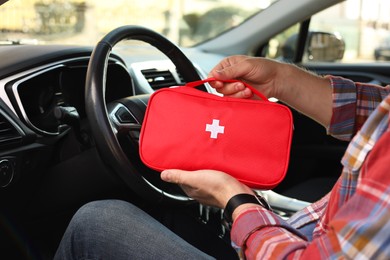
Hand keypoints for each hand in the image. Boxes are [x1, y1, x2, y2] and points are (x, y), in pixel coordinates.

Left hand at [160, 169, 253, 208]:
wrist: (238, 193)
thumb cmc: (218, 187)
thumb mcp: (195, 178)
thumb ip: (180, 176)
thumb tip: (164, 176)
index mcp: (191, 190)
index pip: (180, 181)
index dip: (179, 171)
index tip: (178, 162)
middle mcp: (200, 193)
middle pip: (191, 180)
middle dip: (191, 170)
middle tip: (191, 160)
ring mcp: (211, 192)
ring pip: (202, 180)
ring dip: (202, 171)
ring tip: (203, 162)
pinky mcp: (221, 189)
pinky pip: (213, 180)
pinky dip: (212, 174)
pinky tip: (215, 168)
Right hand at [208, 54, 332, 126]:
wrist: (276, 80)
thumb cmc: (264, 68)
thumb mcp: (246, 66)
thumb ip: (230, 71)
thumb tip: (215, 75)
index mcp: (228, 66)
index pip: (213, 74)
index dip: (214, 80)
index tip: (220, 83)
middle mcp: (228, 76)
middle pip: (218, 87)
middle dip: (229, 87)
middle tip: (241, 84)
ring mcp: (233, 87)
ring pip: (225, 95)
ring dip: (236, 92)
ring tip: (247, 88)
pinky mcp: (238, 96)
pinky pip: (233, 100)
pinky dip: (241, 97)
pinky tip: (249, 92)